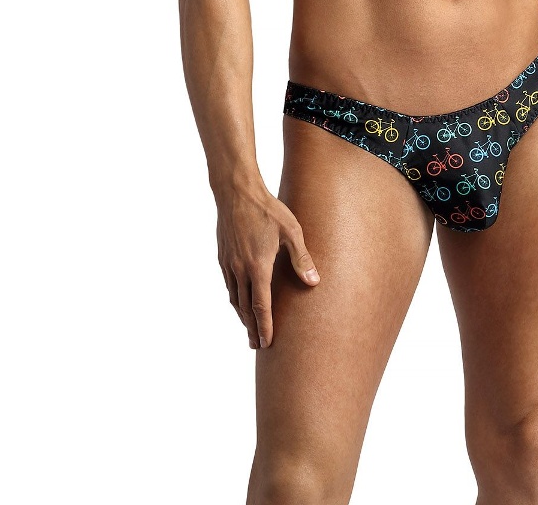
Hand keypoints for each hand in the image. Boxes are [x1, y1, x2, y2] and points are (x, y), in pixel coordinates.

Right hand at [215, 185, 320, 348]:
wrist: (236, 192)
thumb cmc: (268, 209)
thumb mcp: (291, 231)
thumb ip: (301, 258)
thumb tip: (314, 281)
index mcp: (258, 267)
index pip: (261, 306)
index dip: (265, 327)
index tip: (266, 343)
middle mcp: (240, 270)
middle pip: (245, 309)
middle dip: (252, 329)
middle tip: (257, 345)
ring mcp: (229, 264)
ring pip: (234, 298)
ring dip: (242, 316)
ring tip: (249, 328)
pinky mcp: (223, 256)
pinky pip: (228, 285)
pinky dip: (235, 299)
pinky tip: (240, 301)